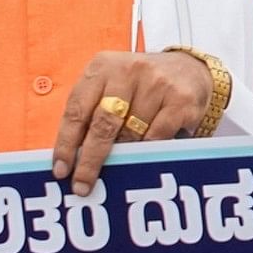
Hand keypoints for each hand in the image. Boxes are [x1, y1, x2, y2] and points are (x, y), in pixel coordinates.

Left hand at [51, 51, 218, 189]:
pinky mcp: (180, 100)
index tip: (61, 170)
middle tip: (83, 185)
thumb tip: (73, 160)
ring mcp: (157, 83)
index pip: (76, 110)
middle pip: (103, 124)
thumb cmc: (140, 87)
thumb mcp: (111, 87)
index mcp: (102, 67)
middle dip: (90, 160)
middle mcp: (128, 70)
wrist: (190, 69)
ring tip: (122, 164)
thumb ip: (92, 114)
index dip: (66, 143)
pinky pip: (157, 138)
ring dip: (125, 154)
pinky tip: (147, 152)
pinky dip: (149, 149)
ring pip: (132, 134)